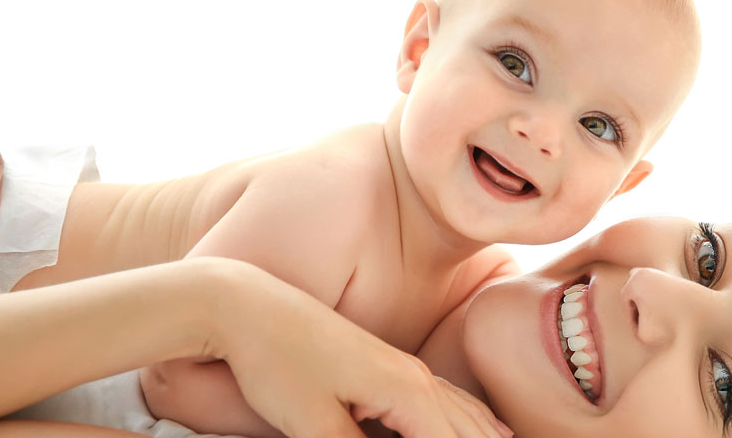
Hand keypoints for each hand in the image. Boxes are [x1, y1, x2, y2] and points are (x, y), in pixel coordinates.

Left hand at [206, 261, 512, 437]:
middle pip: (470, 426)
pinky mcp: (383, 366)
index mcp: (405, 390)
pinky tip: (479, 424)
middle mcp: (413, 376)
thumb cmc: (275, 362)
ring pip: (461, 408)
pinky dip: (468, 416)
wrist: (245, 306)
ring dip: (486, 433)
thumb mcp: (313, 424)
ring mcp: (400, 367)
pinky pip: (443, 397)